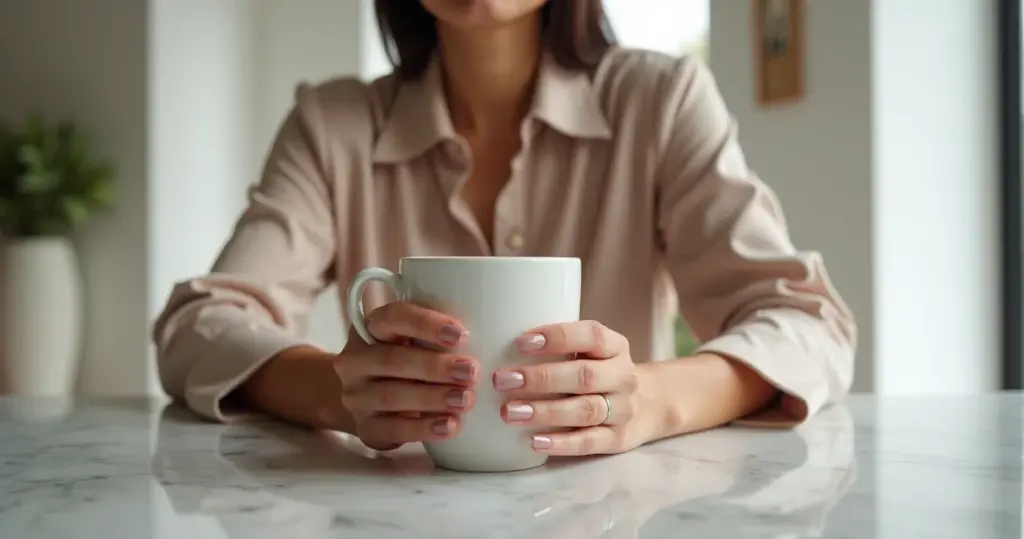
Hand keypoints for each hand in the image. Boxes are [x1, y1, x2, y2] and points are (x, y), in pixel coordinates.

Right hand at [333, 301, 478, 450]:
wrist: (372, 399)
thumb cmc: (408, 359)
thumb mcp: (416, 339)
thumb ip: (441, 332)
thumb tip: (497, 325)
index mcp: (370, 328)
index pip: (391, 317)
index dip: (425, 324)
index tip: (462, 334)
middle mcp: (355, 360)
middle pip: (392, 360)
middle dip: (435, 366)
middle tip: (472, 372)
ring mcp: (356, 396)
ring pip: (391, 396)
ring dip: (432, 398)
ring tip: (466, 400)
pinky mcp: (365, 428)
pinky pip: (392, 429)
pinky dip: (423, 429)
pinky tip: (450, 426)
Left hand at [492, 320, 653, 455]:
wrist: (648, 405)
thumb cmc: (600, 372)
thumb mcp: (592, 351)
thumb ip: (560, 347)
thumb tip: (499, 344)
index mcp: (615, 346)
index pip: (591, 335)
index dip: (557, 336)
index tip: (520, 342)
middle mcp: (623, 376)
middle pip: (584, 376)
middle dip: (540, 378)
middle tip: (503, 380)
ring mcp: (624, 409)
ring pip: (585, 410)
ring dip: (545, 411)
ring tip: (510, 412)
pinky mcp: (619, 439)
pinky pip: (589, 442)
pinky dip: (561, 443)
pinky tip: (534, 441)